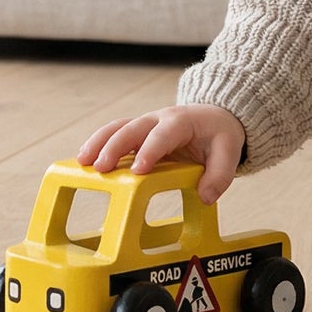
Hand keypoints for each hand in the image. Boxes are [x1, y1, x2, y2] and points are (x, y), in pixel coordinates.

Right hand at [75, 104, 245, 204]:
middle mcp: (158, 119)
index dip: (149, 151)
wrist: (214, 115)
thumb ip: (221, 174)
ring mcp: (145, 125)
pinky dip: (98, 144)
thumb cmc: (219, 132)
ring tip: (82, 162)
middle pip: (131, 128)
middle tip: (100, 168)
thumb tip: (205, 196)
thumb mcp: (229, 150)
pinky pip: (114, 134)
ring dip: (98, 143)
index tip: (137, 170)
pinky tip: (85, 160)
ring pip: (116, 128)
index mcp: (180, 122)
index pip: (162, 135)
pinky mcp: (137, 133)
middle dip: (114, 147)